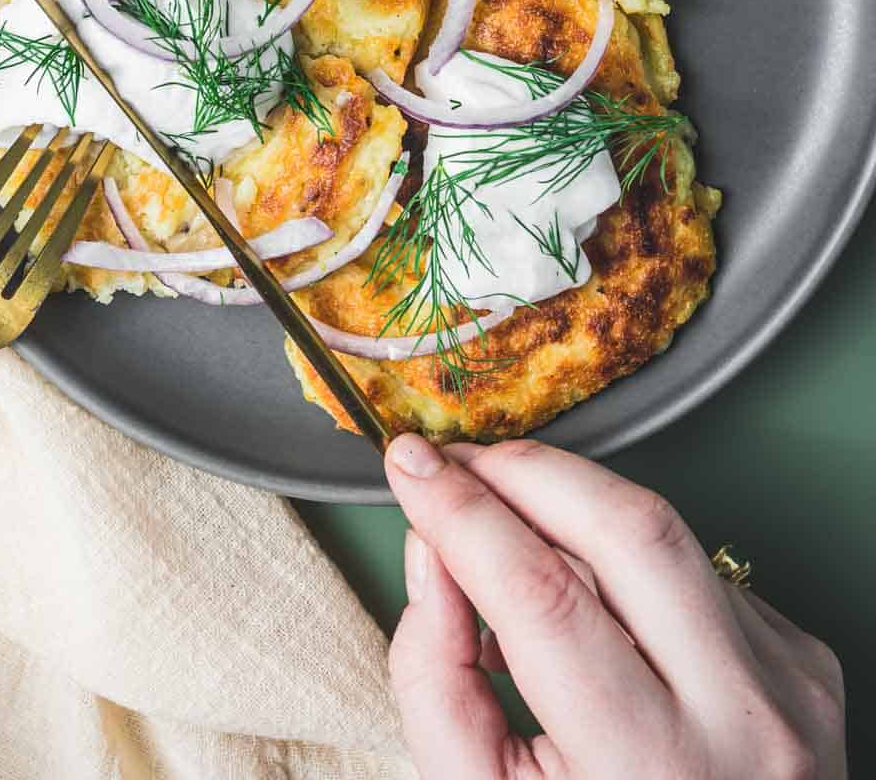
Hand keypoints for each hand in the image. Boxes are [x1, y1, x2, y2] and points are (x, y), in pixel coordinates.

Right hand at [385, 437, 845, 778]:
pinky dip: (627, 566)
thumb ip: (436, 684)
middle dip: (525, 471)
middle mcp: (741, 719)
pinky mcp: (804, 660)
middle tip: (458, 465)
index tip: (411, 467)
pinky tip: (594, 604)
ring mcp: (785, 684)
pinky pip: (696, 571)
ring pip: (664, 535)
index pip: (543, 595)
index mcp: (651, 770)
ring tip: (507, 523)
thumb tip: (431, 554)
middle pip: (627, 528)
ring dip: (571, 506)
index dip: (462, 513)